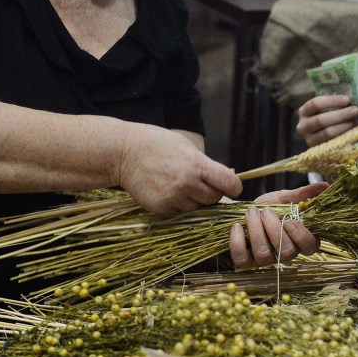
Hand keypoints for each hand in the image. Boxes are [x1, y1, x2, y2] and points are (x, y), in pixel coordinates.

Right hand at [118, 125, 241, 212]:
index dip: (234, 187)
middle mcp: (187, 182)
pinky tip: (167, 191)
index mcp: (197, 164)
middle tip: (201, 184)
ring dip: (194, 201)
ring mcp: (172, 197)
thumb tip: (226, 179)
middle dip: (212, 193)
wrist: (123, 153)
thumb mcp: (186, 147)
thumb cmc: (157, 144)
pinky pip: (179, 212)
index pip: (229, 183)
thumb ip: (206, 165)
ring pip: (197, 208)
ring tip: (180, 185)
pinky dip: (177, 205)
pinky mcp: (160, 207)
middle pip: (214, 199)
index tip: (232, 188)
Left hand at [228, 183, 326, 268]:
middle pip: (287, 252)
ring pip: (264, 254)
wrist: (243, 211)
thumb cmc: (268, 207)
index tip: (289, 221)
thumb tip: (325, 186)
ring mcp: (265, 260)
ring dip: (256, 230)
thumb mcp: (284, 198)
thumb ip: (303, 194)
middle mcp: (284, 253)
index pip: (310, 247)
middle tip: (266, 211)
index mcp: (299, 239)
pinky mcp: (246, 262)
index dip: (302, 237)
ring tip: (251, 212)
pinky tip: (237, 226)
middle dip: (274, 229)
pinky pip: (242, 259)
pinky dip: (238, 242)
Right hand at [297, 95, 357, 146]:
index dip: (332, 101)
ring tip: (357, 121)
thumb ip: (336, 104)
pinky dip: (344, 135)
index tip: (348, 99)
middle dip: (341, 114)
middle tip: (357, 110)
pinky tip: (354, 131)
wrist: (320, 137)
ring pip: (327, 132)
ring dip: (345, 126)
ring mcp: (309, 140)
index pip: (315, 103)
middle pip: (321, 120)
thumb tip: (355, 99)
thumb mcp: (326, 109)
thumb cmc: (326, 118)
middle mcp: (303, 126)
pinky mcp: (318, 150)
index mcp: (304, 111)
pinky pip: (333, 142)